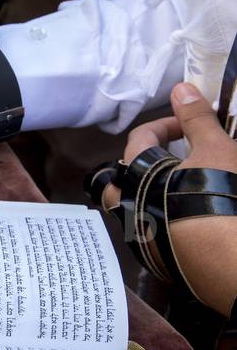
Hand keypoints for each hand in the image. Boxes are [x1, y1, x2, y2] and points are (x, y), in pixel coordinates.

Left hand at [103, 83, 236, 315]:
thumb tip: (182, 88)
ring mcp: (139, 235)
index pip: (139, 137)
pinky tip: (191, 217)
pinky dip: (166, 220)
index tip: (188, 124)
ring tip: (186, 187)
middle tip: (178, 159)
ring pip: (136, 207)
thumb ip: (196, 119)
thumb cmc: (217, 197)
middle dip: (148, 164)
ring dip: (155, 194)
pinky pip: (153, 232)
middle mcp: (128, 206)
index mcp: (134, 174)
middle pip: (124, 177)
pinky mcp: (156, 259)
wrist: (225, 260)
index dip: (165, 124)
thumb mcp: (215, 150)